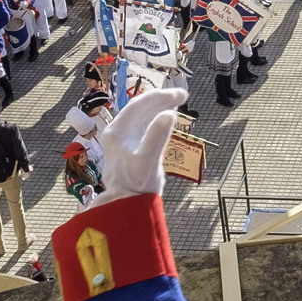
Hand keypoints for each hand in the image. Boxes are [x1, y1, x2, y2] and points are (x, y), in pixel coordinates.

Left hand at [96, 84, 185, 202]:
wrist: (127, 206)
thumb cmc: (137, 185)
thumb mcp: (148, 160)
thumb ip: (157, 137)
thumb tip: (169, 114)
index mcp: (117, 131)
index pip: (139, 105)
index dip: (161, 96)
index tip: (181, 95)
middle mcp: (117, 132)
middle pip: (140, 108)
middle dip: (162, 99)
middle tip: (184, 96)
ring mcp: (123, 139)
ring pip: (142, 115)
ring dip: (160, 107)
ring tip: (178, 103)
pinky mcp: (130, 147)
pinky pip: (144, 125)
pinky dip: (157, 119)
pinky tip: (167, 119)